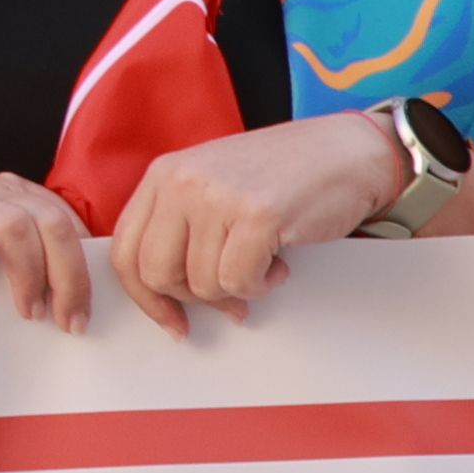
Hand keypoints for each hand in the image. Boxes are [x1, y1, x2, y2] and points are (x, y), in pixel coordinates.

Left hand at [108, 113, 414, 338]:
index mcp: (163, 174)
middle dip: (193, 298)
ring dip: (237, 290)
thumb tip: (167, 296)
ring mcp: (217, 197)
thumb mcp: (213, 187)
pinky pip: (239, 281)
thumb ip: (182, 228)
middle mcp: (181, 182)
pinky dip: (261, 285)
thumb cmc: (284, 175)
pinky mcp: (257, 216)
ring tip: (263, 264)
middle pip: (156, 273)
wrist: (348, 152)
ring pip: (202, 283)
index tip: (171, 320)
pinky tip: (278, 263)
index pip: (125, 250)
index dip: (145, 296)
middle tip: (228, 297)